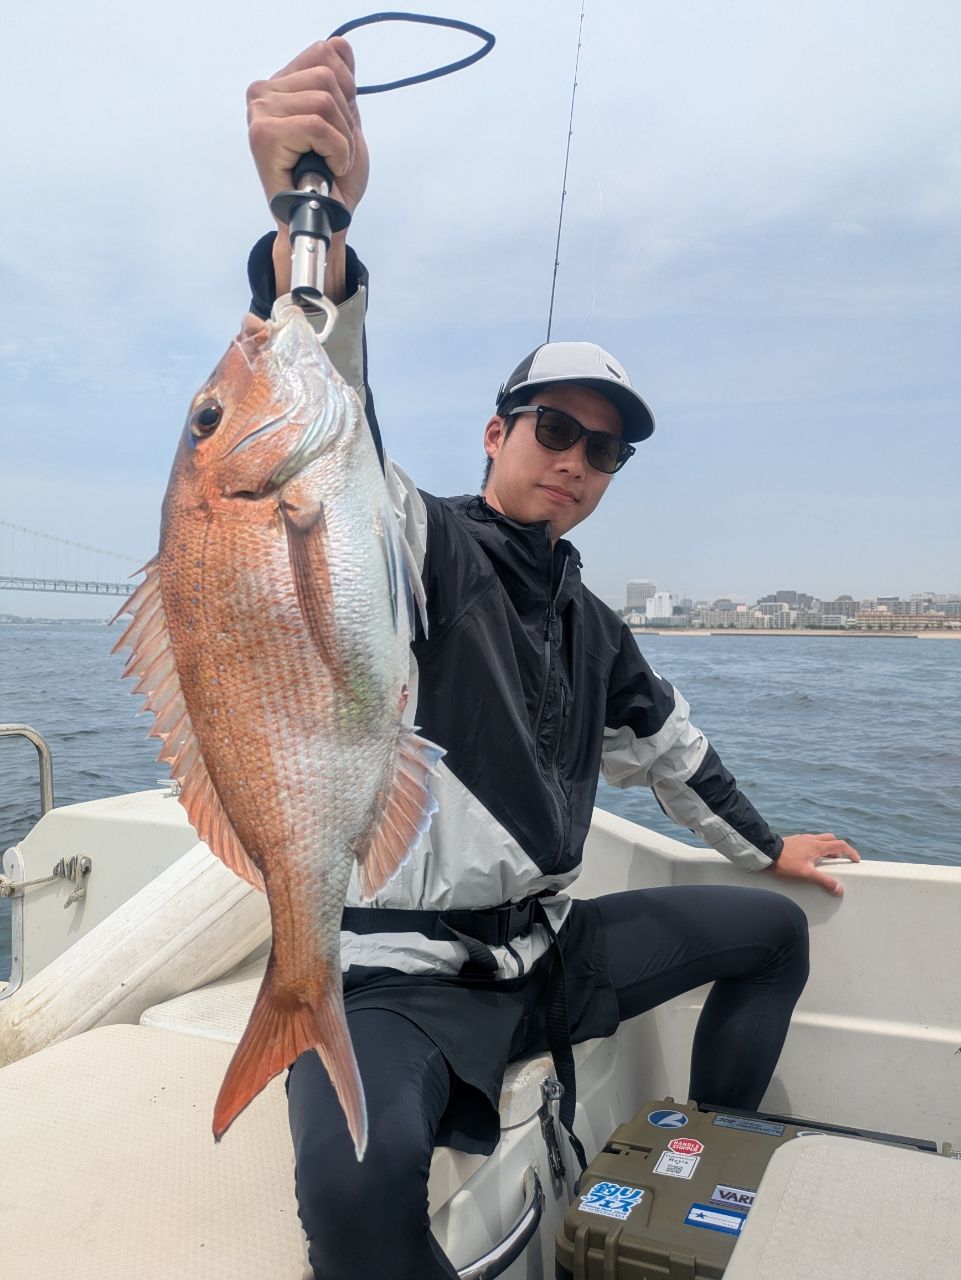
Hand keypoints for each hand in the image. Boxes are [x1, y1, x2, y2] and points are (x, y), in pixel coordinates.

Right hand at [246, 38, 368, 299]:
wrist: (324, 221)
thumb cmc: (332, 180)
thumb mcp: (345, 122)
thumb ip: (341, 84)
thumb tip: (339, 44)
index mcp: (282, 84)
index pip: (327, 53)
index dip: (348, 92)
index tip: (340, 128)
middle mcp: (264, 92)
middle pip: (329, 76)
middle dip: (347, 121)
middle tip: (337, 153)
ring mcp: (260, 111)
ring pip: (324, 100)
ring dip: (342, 139)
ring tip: (331, 162)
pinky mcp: (264, 133)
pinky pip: (317, 124)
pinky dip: (336, 149)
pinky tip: (328, 167)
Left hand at [766, 832, 860, 896]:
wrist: (766, 853)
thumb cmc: (786, 863)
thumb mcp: (806, 874)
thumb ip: (824, 881)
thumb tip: (839, 889)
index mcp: (817, 846)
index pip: (841, 845)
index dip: (851, 852)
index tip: (856, 860)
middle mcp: (811, 839)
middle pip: (831, 840)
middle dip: (838, 849)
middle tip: (838, 860)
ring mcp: (802, 838)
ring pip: (820, 839)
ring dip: (826, 848)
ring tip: (824, 861)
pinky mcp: (794, 840)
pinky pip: (809, 841)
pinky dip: (815, 847)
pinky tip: (808, 857)